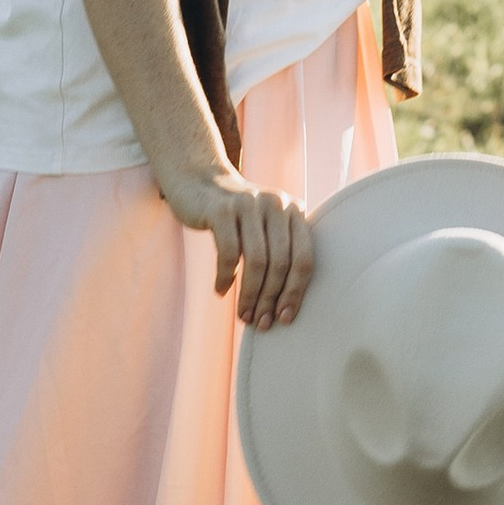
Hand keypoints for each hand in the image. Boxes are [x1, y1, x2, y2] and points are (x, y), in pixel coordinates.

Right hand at [158, 165, 316, 326]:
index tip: (285, 318)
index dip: (295, 292)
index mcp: (294, 211)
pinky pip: (229, 253)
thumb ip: (280, 253)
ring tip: (243, 315)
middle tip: (261, 323)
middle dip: (271, 299)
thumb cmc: (237, 217)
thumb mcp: (265, 227)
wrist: (199, 181)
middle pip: (281, 263)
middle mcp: (277, 204)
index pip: (304, 258)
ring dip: (250, 295)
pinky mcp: (222, 209)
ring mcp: (249, 204)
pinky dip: (225, 277)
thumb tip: (283, 309)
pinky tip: (221, 291)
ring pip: (257, 261)